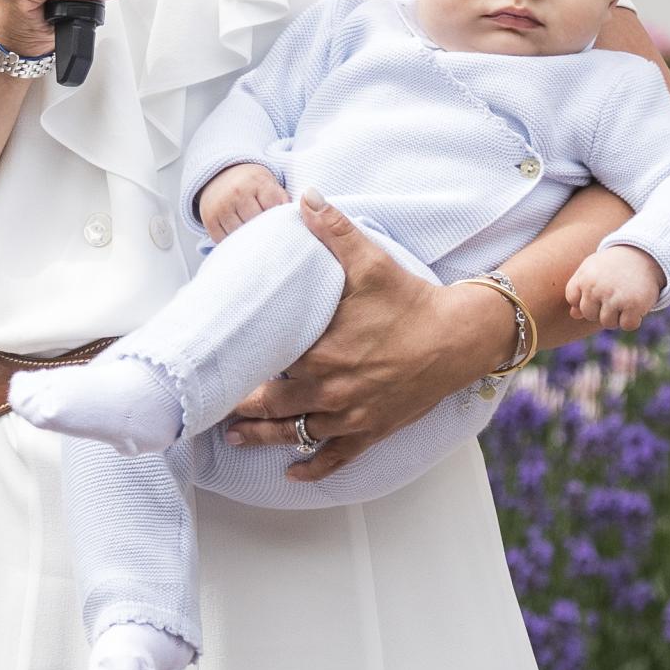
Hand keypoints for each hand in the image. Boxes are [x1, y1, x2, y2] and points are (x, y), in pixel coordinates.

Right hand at [197, 163, 289, 242]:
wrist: (220, 174)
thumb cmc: (253, 185)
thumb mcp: (271, 185)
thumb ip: (284, 202)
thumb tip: (299, 222)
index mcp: (257, 181)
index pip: (274, 210)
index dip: (280, 223)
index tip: (284, 231)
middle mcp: (237, 192)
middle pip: (257, 224)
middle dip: (266, 234)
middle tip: (272, 243)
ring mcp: (221, 205)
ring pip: (241, 235)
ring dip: (250, 241)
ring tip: (258, 245)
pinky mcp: (209, 218)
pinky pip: (224, 240)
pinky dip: (234, 243)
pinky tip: (241, 242)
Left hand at [222, 192, 513, 480]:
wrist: (459, 337)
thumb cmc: (411, 300)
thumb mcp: (370, 261)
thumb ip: (333, 230)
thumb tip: (305, 196)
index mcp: (321, 352)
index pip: (265, 365)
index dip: (238, 367)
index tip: (211, 368)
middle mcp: (331, 391)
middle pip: (272, 405)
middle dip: (240, 407)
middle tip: (210, 408)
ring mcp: (351, 415)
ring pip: (296, 435)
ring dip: (263, 437)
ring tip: (237, 437)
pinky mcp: (373, 430)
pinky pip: (337, 458)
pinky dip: (313, 468)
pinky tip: (294, 473)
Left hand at [563, 244, 664, 330]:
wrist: (644, 255)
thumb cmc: (613, 265)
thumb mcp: (592, 270)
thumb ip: (578, 290)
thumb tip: (574, 315)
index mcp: (584, 277)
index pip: (573, 300)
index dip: (585, 298)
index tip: (597, 288)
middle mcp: (596, 288)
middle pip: (589, 315)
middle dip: (600, 308)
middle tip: (614, 293)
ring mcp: (615, 297)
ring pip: (608, 323)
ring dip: (617, 316)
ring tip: (624, 298)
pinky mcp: (633, 305)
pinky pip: (627, 326)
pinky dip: (633, 320)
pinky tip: (636, 305)